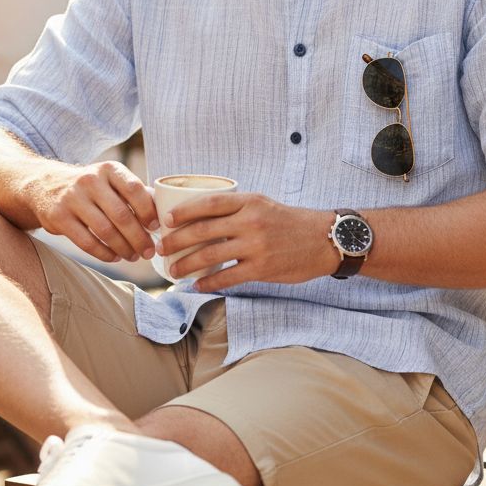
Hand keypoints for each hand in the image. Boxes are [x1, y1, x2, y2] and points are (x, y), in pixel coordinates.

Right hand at [23, 159, 158, 264]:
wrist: (45, 185)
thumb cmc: (91, 187)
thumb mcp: (111, 180)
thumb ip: (135, 193)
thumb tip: (165, 212)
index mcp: (109, 169)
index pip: (135, 190)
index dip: (149, 211)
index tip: (156, 228)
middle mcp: (91, 181)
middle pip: (121, 215)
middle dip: (139, 238)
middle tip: (149, 251)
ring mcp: (73, 198)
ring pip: (105, 231)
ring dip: (123, 248)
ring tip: (133, 256)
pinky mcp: (59, 217)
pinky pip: (86, 242)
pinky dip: (104, 253)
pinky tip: (114, 257)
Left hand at [158, 194, 336, 291]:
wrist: (324, 240)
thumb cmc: (289, 222)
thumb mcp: (263, 204)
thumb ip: (236, 208)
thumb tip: (201, 217)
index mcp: (249, 201)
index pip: (209, 202)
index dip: (184, 211)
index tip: (166, 219)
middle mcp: (250, 221)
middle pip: (203, 230)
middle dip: (177, 240)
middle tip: (161, 248)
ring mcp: (256, 246)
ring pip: (210, 255)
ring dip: (186, 265)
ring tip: (173, 271)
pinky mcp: (262, 269)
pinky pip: (228, 277)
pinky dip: (209, 282)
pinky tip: (198, 285)